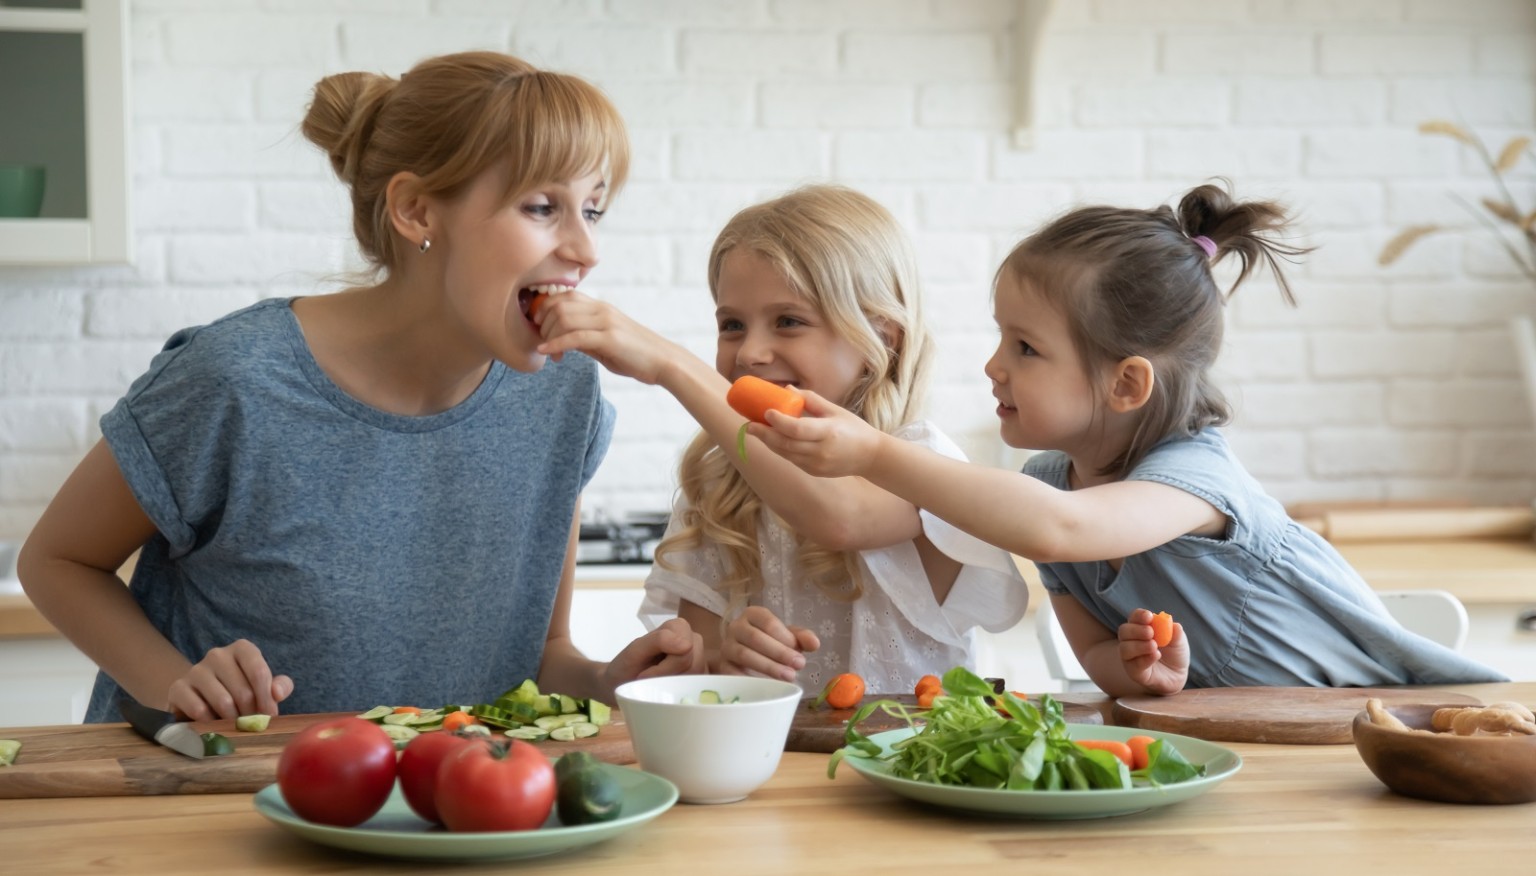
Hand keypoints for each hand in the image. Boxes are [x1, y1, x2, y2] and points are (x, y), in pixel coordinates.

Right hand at [167, 639, 292, 720]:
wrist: (201, 698)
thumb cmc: (239, 691)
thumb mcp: (263, 687)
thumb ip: (280, 686)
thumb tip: (277, 692)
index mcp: (242, 649)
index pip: (259, 672)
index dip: (266, 699)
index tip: (269, 716)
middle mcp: (217, 654)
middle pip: (242, 691)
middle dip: (251, 714)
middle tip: (251, 726)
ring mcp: (196, 670)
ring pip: (222, 701)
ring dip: (232, 721)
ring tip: (234, 726)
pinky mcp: (178, 688)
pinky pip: (198, 710)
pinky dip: (210, 722)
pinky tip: (213, 724)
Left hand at [534, 290, 675, 382]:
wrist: (664, 362)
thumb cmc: (637, 355)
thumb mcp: (606, 344)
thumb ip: (585, 339)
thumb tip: (563, 341)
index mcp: (601, 307)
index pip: (564, 295)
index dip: (544, 307)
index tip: (538, 326)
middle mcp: (602, 309)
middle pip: (559, 304)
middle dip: (542, 323)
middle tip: (541, 341)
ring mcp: (606, 322)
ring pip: (563, 318)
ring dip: (548, 335)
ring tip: (547, 351)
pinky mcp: (609, 338)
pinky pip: (575, 337)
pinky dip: (556, 344)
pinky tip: (547, 353)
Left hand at [603, 618, 707, 693]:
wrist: (620, 685)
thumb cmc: (625, 667)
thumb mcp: (635, 652)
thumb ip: (659, 640)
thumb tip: (687, 645)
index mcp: (679, 627)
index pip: (686, 652)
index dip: (665, 668)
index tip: (645, 674)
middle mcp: (693, 639)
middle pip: (694, 664)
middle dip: (670, 677)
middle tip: (650, 680)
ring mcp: (699, 658)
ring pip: (698, 677)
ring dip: (675, 685)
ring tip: (658, 683)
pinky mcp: (699, 675)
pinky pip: (699, 687)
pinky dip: (682, 692)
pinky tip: (669, 690)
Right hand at [718, 606, 818, 681]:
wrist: (746, 658)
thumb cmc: (770, 643)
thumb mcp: (788, 638)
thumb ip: (802, 638)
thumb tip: (814, 643)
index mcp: (753, 614)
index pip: (768, 622)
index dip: (785, 637)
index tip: (801, 653)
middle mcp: (736, 627)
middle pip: (756, 638)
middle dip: (779, 653)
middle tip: (799, 666)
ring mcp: (727, 646)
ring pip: (744, 655)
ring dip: (768, 667)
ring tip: (789, 677)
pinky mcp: (722, 666)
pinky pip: (733, 673)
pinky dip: (750, 680)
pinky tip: (767, 686)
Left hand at [744, 389, 883, 478]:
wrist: (870, 456)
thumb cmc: (853, 428)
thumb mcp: (835, 410)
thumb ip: (811, 400)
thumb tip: (786, 390)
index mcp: (829, 432)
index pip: (798, 429)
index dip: (780, 422)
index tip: (766, 412)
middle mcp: (821, 451)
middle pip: (787, 444)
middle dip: (765, 434)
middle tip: (749, 425)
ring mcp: (817, 464)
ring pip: (786, 454)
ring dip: (769, 442)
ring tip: (755, 431)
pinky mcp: (814, 471)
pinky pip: (792, 459)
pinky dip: (780, 449)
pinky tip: (771, 440)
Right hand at [1118, 608, 1187, 695]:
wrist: (1178, 674)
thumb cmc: (1175, 653)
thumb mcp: (1179, 641)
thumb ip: (1176, 633)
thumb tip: (1174, 625)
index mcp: (1141, 628)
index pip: (1134, 617)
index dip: (1139, 616)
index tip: (1149, 616)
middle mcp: (1131, 641)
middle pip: (1124, 631)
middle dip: (1136, 630)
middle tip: (1151, 632)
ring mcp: (1130, 657)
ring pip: (1125, 648)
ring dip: (1139, 645)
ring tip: (1154, 646)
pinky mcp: (1134, 672)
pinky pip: (1134, 665)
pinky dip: (1145, 659)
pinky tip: (1156, 655)